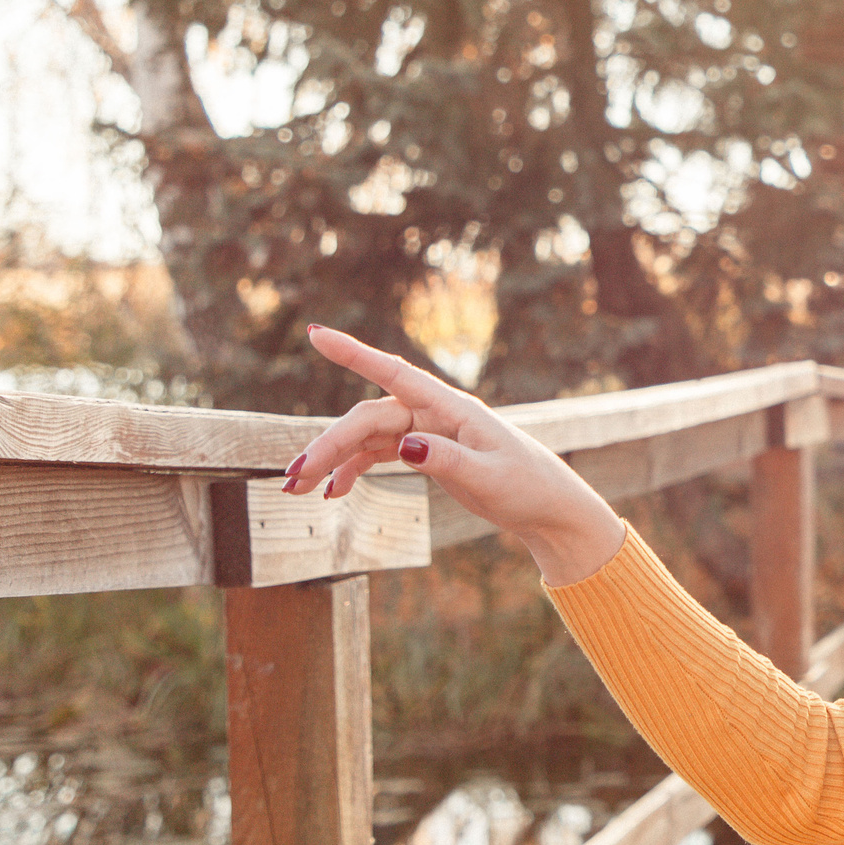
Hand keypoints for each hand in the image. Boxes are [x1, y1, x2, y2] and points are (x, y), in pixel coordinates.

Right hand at [286, 326, 625, 585]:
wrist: (549, 510)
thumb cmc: (528, 487)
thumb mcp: (489, 477)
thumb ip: (448, 459)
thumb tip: (405, 445)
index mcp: (453, 409)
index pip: (395, 374)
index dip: (354, 354)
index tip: (316, 334)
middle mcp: (435, 414)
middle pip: (368, 419)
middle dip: (328, 445)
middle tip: (293, 477)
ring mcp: (428, 433)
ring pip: (367, 438)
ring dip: (332, 460)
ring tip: (298, 490)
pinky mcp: (427, 454)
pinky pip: (379, 454)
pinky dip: (353, 470)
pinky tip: (333, 492)